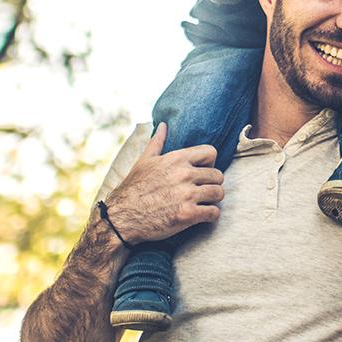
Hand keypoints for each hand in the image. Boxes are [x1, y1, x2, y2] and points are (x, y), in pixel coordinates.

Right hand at [100, 124, 224, 245]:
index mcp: (176, 159)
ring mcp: (187, 195)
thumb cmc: (134, 188)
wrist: (123, 216)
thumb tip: (163, 125)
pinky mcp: (188, 214)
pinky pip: (214, 213)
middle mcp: (184, 174)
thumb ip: (157, 142)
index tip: (202, 172)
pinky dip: (211, 216)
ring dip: (213, 200)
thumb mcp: (144, 161)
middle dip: (212, 184)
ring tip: (203, 203)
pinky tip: (201, 216)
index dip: (210, 163)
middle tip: (203, 191)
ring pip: (219, 193)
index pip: (211, 152)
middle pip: (218, 175)